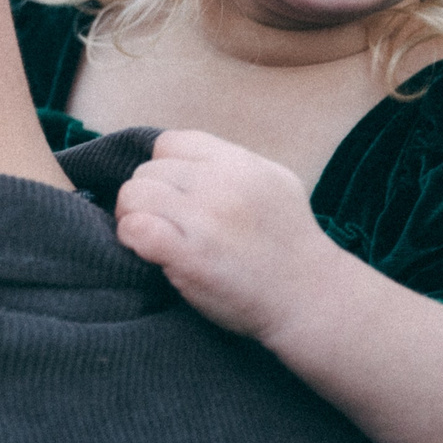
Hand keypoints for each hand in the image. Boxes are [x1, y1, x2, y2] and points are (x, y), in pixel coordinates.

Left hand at [113, 129, 360, 342]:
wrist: (311, 299)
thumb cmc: (289, 245)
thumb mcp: (274, 183)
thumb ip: (231, 165)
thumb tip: (183, 160)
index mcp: (239, 163)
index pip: (169, 143)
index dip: (163, 169)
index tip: (173, 195)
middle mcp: (221, 183)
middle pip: (146, 170)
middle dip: (147, 196)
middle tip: (162, 223)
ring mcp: (205, 218)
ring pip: (133, 195)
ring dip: (133, 216)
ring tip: (153, 237)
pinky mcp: (189, 254)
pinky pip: (135, 228)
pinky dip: (131, 238)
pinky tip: (148, 251)